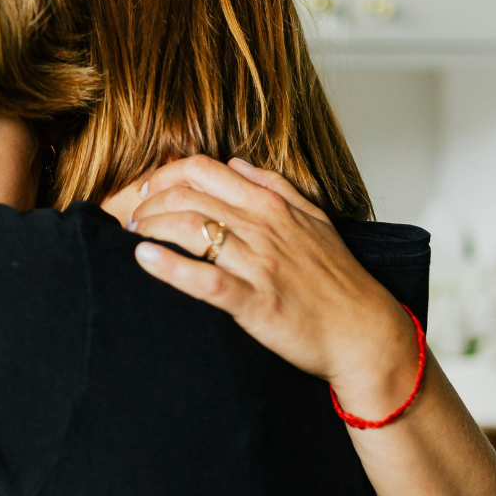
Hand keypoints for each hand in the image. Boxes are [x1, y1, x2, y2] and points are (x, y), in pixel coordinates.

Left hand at [130, 155, 419, 421]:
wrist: (364, 332)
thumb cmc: (337, 280)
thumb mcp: (314, 219)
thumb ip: (273, 186)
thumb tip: (236, 164)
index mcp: (272, 204)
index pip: (206, 170)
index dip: (166, 175)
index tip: (146, 191)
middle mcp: (264, 227)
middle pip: (189, 196)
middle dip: (149, 204)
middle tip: (131, 220)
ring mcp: (259, 264)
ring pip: (192, 229)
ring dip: (152, 228)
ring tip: (131, 238)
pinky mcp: (255, 303)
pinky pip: (205, 279)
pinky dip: (170, 267)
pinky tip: (144, 260)